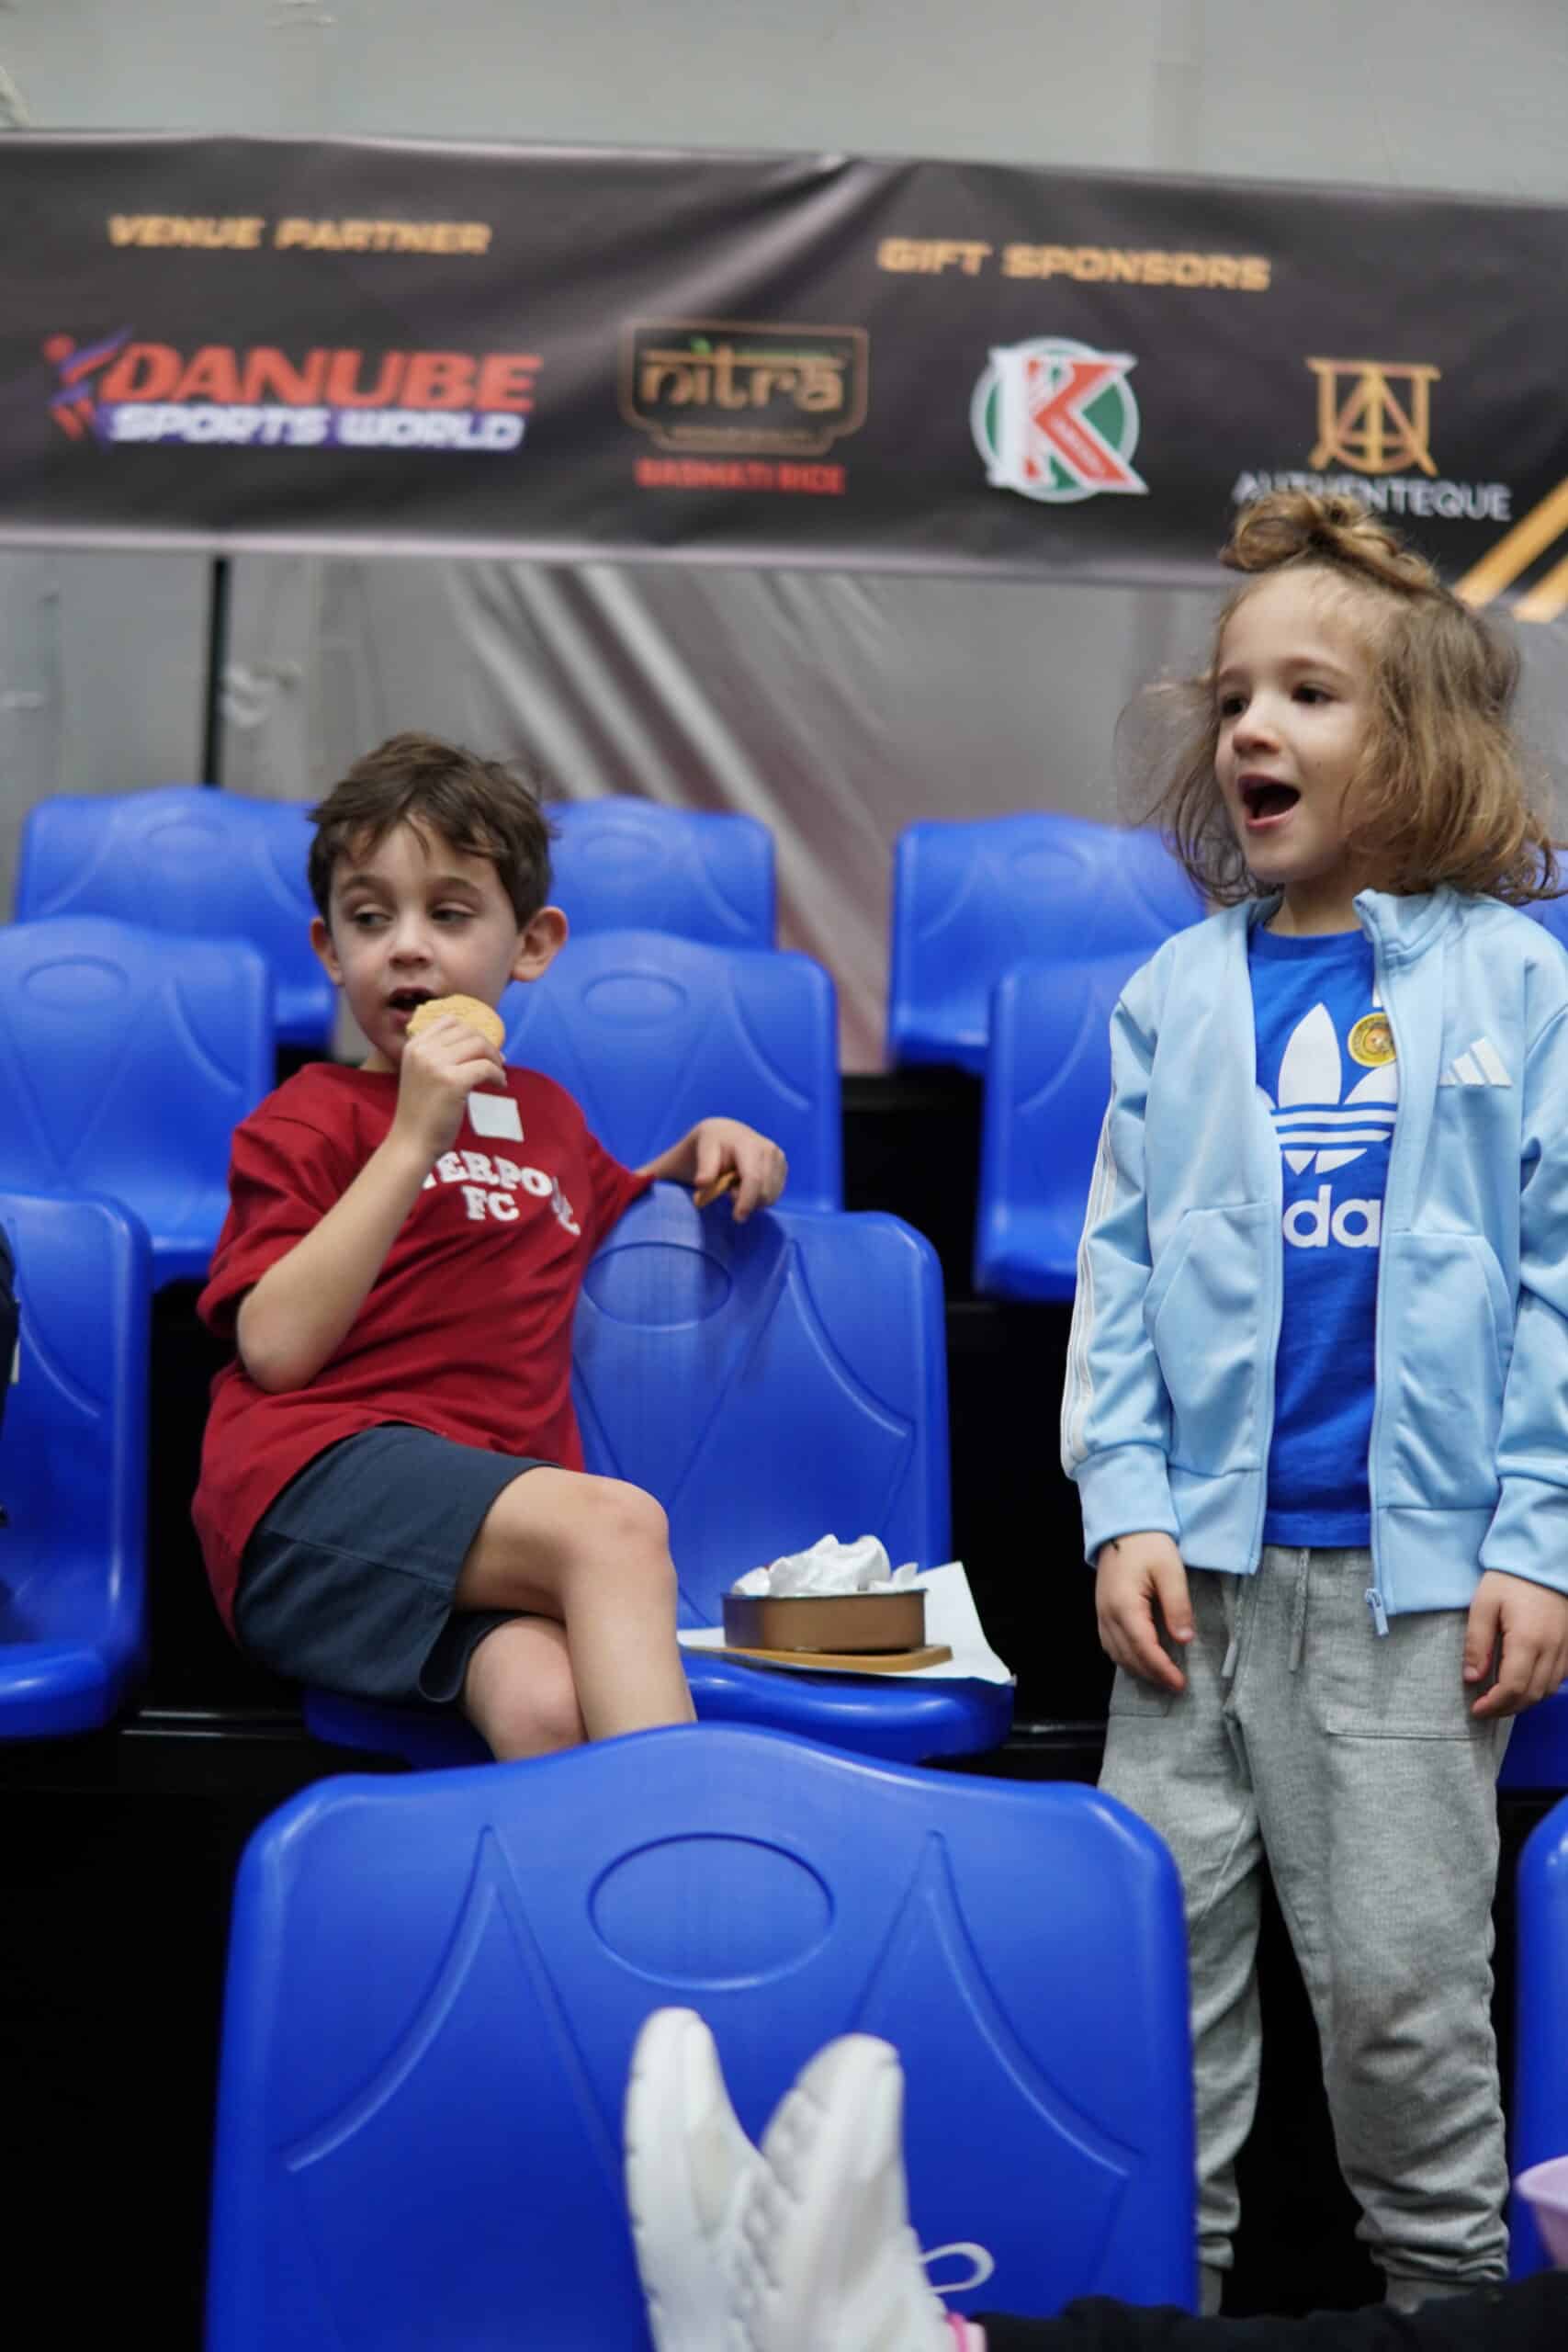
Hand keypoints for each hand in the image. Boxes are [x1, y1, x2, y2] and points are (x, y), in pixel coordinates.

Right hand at [391, 1013, 506, 1160]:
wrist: (412, 1143)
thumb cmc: (421, 1113)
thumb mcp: (422, 1074)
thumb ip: (440, 1055)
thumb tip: (479, 1041)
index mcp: (413, 1046)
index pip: (449, 1021)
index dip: (471, 1032)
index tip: (482, 1050)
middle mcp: (422, 1050)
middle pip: (467, 1031)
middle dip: (487, 1045)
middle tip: (496, 1063)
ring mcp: (436, 1065)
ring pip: (479, 1045)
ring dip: (494, 1059)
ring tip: (498, 1075)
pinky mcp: (452, 1082)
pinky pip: (486, 1067)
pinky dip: (498, 1075)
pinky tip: (499, 1086)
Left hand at [685, 1120, 787, 1222]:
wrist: (725, 1133)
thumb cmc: (711, 1144)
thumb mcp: (702, 1151)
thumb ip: (704, 1168)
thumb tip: (702, 1184)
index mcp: (747, 1143)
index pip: (753, 1178)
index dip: (747, 1201)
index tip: (738, 1217)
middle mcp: (768, 1148)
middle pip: (764, 1191)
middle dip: (746, 1201)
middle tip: (729, 1191)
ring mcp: (778, 1156)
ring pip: (771, 1195)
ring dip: (752, 1199)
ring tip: (737, 1184)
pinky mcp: (783, 1165)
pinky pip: (775, 1194)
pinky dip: (760, 1196)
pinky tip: (748, 1184)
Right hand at [1095, 1531, 1193, 1692]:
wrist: (1123, 1526)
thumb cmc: (1149, 1545)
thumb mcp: (1171, 1571)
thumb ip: (1177, 1606)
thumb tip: (1184, 1639)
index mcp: (1125, 1606)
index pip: (1144, 1648)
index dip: (1162, 1669)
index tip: (1180, 1683)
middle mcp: (1108, 1615)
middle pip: (1128, 1656)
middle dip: (1152, 1675)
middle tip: (1175, 1685)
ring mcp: (1101, 1613)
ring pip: (1116, 1654)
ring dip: (1138, 1669)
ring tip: (1161, 1676)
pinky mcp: (1101, 1610)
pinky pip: (1109, 1644)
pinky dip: (1125, 1657)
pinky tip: (1140, 1659)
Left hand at [1464, 1570, 1567, 1718]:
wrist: (1543, 1561)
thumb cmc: (1509, 1580)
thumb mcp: (1483, 1606)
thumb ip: (1476, 1644)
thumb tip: (1472, 1678)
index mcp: (1527, 1640)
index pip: (1512, 1687)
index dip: (1494, 1705)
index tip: (1475, 1710)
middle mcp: (1551, 1649)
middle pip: (1532, 1695)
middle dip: (1507, 1708)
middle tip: (1485, 1709)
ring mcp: (1565, 1648)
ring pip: (1548, 1690)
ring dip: (1525, 1702)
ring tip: (1501, 1701)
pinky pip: (1560, 1678)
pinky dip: (1541, 1689)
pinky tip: (1524, 1685)